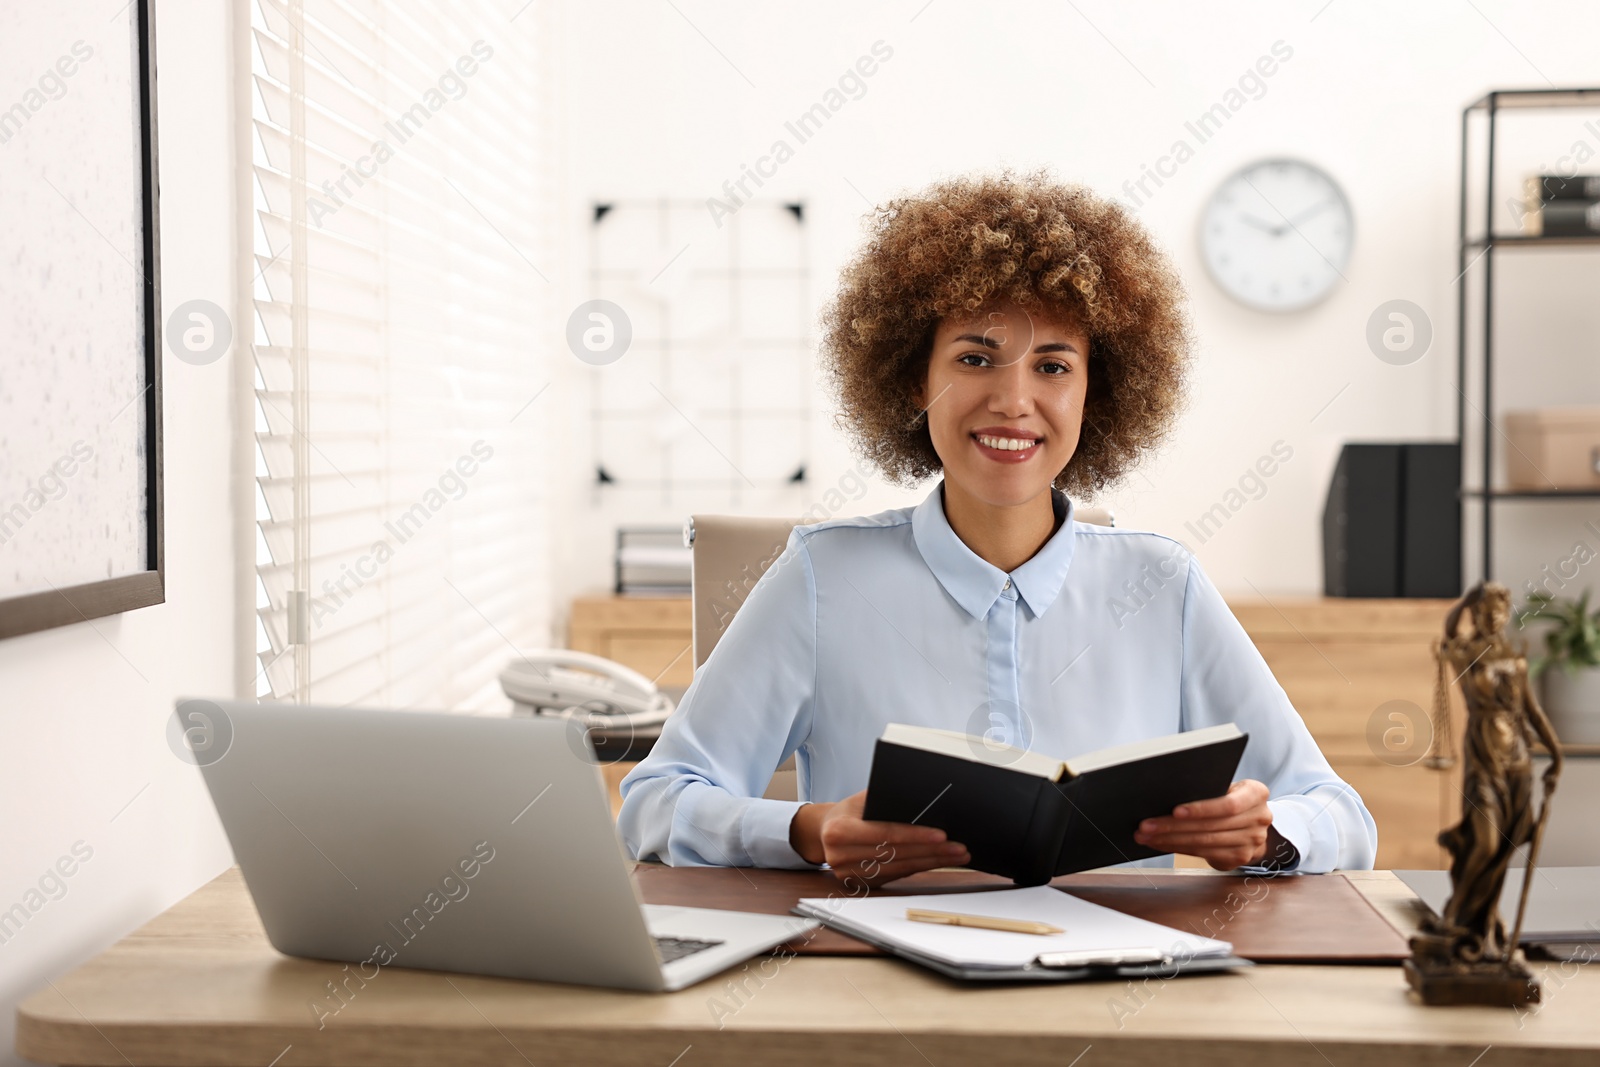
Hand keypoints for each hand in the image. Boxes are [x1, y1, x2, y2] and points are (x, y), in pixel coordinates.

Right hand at [789, 789, 969, 886]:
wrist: (824, 831)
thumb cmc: (850, 811)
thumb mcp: (863, 798)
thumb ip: (887, 799)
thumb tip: (924, 801)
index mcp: (839, 832)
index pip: (885, 834)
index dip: (915, 835)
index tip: (942, 835)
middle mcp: (840, 857)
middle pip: (896, 854)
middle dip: (932, 851)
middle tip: (959, 847)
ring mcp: (850, 875)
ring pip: (900, 868)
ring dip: (932, 862)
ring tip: (956, 855)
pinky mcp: (861, 884)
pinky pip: (897, 875)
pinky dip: (920, 868)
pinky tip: (938, 862)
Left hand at [1133, 779, 1274, 869]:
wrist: (1252, 824)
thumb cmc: (1229, 798)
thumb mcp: (1227, 788)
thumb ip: (1209, 790)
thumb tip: (1164, 793)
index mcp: (1256, 793)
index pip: (1228, 804)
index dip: (1201, 809)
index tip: (1174, 811)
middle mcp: (1259, 818)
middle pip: (1211, 825)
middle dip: (1173, 826)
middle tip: (1146, 826)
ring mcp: (1252, 842)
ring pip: (1204, 842)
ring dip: (1170, 840)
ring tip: (1146, 836)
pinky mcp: (1240, 858)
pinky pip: (1203, 854)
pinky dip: (1178, 848)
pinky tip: (1160, 844)